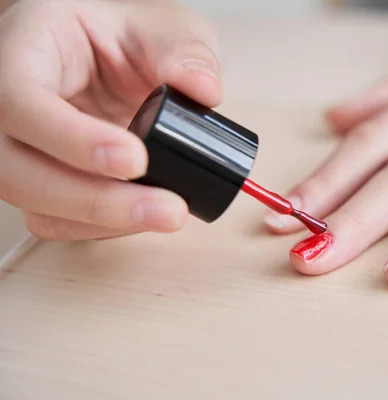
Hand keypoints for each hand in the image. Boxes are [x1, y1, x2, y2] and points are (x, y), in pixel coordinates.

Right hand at [0, 0, 220, 239]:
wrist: (125, 59)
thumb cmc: (132, 37)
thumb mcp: (164, 27)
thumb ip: (185, 53)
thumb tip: (203, 91)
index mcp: (27, 47)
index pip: (19, 98)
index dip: (71, 138)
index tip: (137, 159)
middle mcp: (10, 100)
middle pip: (15, 166)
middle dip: (94, 199)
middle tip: (165, 208)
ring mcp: (22, 145)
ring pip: (33, 201)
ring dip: (102, 220)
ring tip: (167, 213)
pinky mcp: (43, 178)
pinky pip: (55, 219)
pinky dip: (101, 226)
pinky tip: (143, 213)